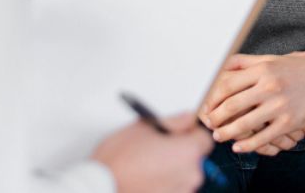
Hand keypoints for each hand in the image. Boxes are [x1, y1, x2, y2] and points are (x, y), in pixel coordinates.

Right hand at [91, 113, 211, 192]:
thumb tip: (187, 118)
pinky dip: (163, 185)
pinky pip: (172, 189)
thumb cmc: (118, 161)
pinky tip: (145, 180)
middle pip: (193, 159)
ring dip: (170, 170)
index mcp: (188, 152)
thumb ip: (172, 121)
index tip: (178, 133)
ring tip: (146, 166)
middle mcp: (190, 175)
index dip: (190, 134)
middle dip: (179, 152)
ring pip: (182, 176)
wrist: (100, 188)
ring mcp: (181, 192)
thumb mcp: (143, 128)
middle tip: (157, 149)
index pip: (203, 139)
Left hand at [200, 50, 304, 153]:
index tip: (205, 104)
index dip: (212, 96)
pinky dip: (248, 145)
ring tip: (219, 136)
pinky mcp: (289, 122)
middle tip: (207, 123)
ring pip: (245, 123)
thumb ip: (248, 63)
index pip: (227, 84)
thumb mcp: (274, 60)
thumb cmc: (301, 69)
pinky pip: (263, 137)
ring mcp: (280, 105)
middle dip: (216, 117)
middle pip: (232, 104)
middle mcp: (270, 86)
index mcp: (263, 69)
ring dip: (227, 133)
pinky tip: (239, 147)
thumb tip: (223, 64)